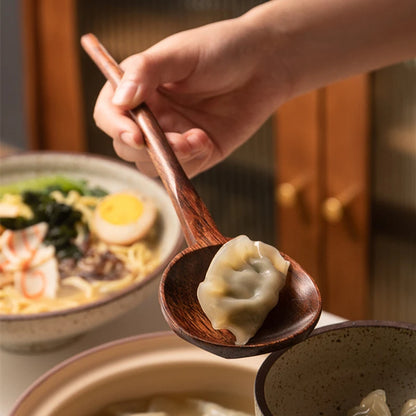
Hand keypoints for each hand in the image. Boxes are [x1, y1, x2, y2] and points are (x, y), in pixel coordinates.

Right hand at [93, 15, 288, 176]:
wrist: (264, 67)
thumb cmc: (222, 50)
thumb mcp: (181, 54)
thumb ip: (146, 72)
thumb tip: (119, 101)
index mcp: (139, 87)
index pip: (109, 113)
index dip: (115, 127)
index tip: (134, 134)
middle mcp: (152, 114)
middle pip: (125, 145)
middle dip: (145, 147)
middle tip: (172, 139)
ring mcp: (172, 136)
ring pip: (150, 164)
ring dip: (169, 158)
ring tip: (195, 138)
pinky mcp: (195, 153)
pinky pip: (180, 171)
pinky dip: (191, 161)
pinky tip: (205, 140)